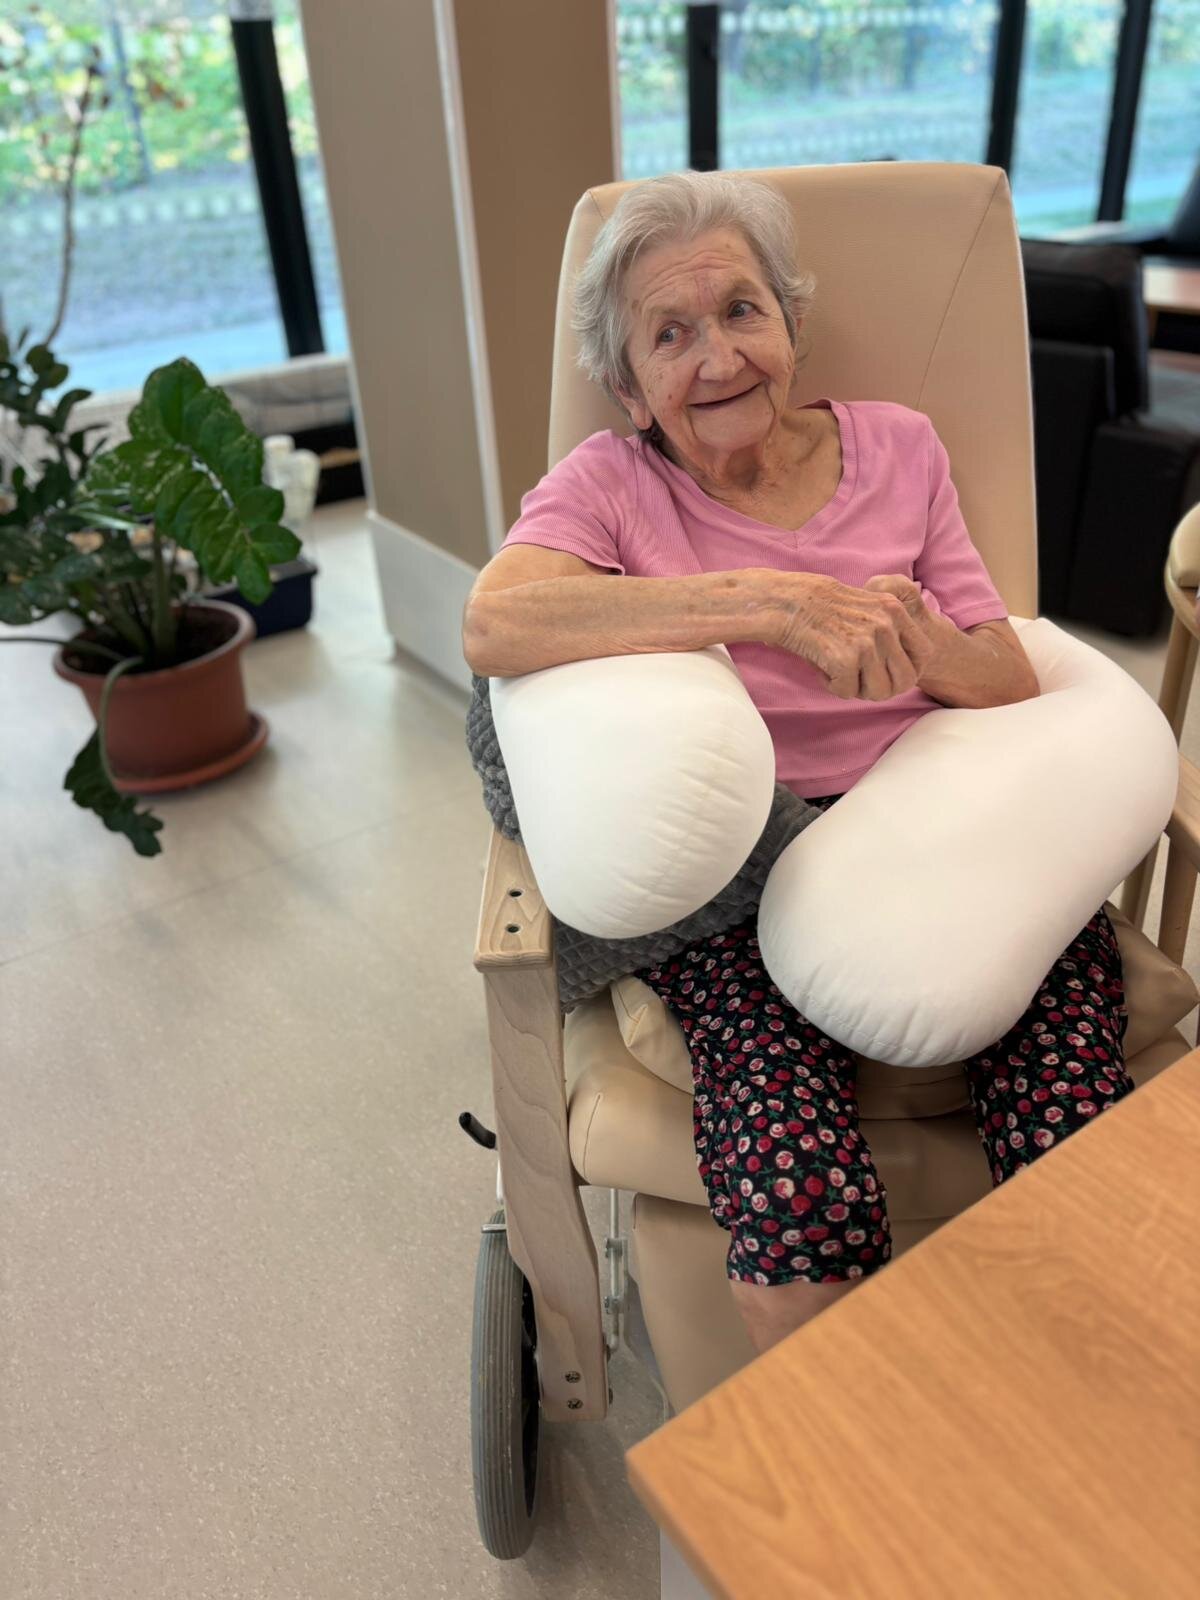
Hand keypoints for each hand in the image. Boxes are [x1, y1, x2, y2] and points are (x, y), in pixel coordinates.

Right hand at [773, 572, 939, 700]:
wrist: (789, 603)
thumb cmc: (825, 610)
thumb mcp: (870, 607)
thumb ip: (892, 629)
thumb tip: (906, 670)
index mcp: (895, 611)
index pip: (925, 654)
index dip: (908, 670)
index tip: (889, 673)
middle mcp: (886, 626)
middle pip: (904, 681)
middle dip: (883, 688)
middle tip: (861, 681)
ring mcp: (867, 643)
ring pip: (878, 692)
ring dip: (857, 689)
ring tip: (839, 671)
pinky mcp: (845, 659)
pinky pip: (847, 692)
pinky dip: (832, 685)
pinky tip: (822, 667)